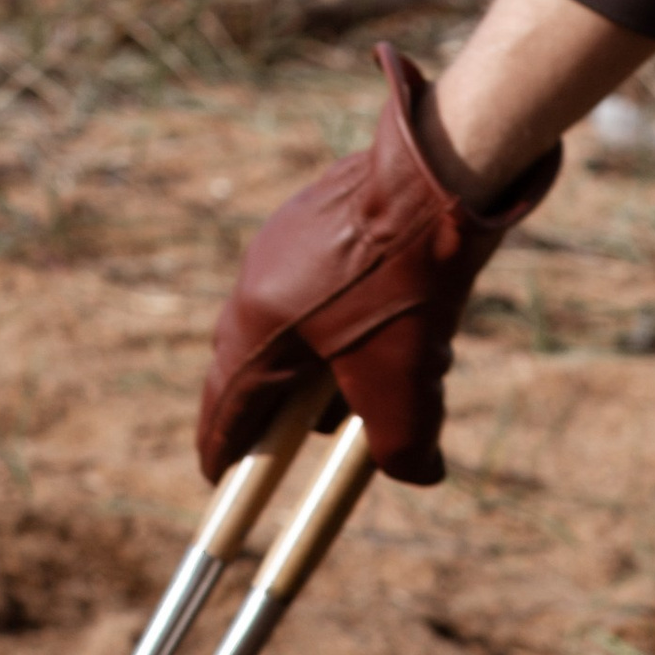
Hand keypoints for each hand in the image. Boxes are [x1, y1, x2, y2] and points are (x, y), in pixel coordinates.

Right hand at [197, 44, 559, 487]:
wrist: (437, 175)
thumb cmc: (409, 284)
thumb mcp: (407, 386)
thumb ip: (402, 448)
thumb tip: (416, 471)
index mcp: (258, 329)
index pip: (228, 404)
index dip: (222, 448)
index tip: (216, 478)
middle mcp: (257, 280)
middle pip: (253, 359)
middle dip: (272, 406)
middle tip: (286, 438)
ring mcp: (286, 238)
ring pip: (292, 317)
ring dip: (319, 358)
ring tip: (358, 384)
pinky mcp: (322, 211)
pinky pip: (320, 277)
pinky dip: (345, 313)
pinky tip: (392, 319)